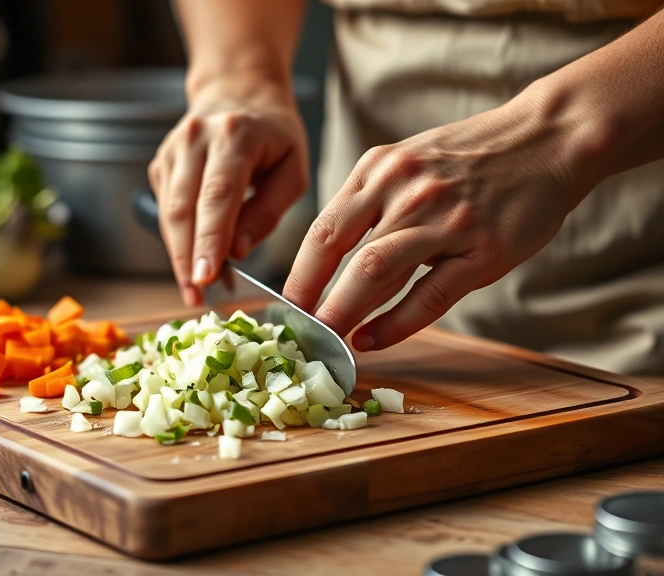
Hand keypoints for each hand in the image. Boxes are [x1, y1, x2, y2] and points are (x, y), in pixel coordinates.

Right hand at [148, 82, 309, 305]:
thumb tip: (238, 250)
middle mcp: (195, 138)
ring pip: (168, 214)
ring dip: (179, 257)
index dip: (210, 239)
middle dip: (187, 258)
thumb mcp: (293, 169)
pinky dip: (177, 242)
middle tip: (196, 298)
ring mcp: (171, 151)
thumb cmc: (273, 136)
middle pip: (183, 208)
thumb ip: (268, 211)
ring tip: (195, 292)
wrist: (237, 94)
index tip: (206, 277)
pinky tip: (193, 264)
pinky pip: (165, 212)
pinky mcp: (159, 165)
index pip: (218, 194)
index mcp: (235, 134)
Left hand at [283, 89, 587, 351]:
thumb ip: (369, 200)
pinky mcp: (483, 250)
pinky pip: (429, 296)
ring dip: (346, 312)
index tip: (283, 305)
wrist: (548, 138)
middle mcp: (406, 191)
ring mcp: (445, 220)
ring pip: (377, 272)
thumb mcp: (407, 160)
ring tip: (328, 339)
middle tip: (298, 332)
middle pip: (342, 252)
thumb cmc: (471, 157)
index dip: (298, 273)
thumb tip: (327, 257)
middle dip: (312, 298)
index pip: (324, 228)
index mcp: (380, 169)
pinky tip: (372, 340)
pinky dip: (394, 324)